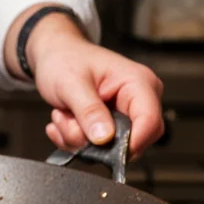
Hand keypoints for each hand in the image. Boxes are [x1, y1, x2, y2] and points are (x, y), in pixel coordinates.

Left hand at [26, 13, 164, 157]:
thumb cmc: (65, 59)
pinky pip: (95, 148)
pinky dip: (73, 140)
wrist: (53, 55)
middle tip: (68, 120)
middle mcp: (137, 100)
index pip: (150, 122)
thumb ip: (88, 110)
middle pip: (131, 140)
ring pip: (108, 148)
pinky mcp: (110, 127)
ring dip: (77, 138)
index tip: (103, 149)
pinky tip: (63, 120)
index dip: (131, 142)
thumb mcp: (71, 83)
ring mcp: (123, 115)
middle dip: (94, 140)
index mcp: (138, 83)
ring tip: (63, 115)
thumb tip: (104, 137)